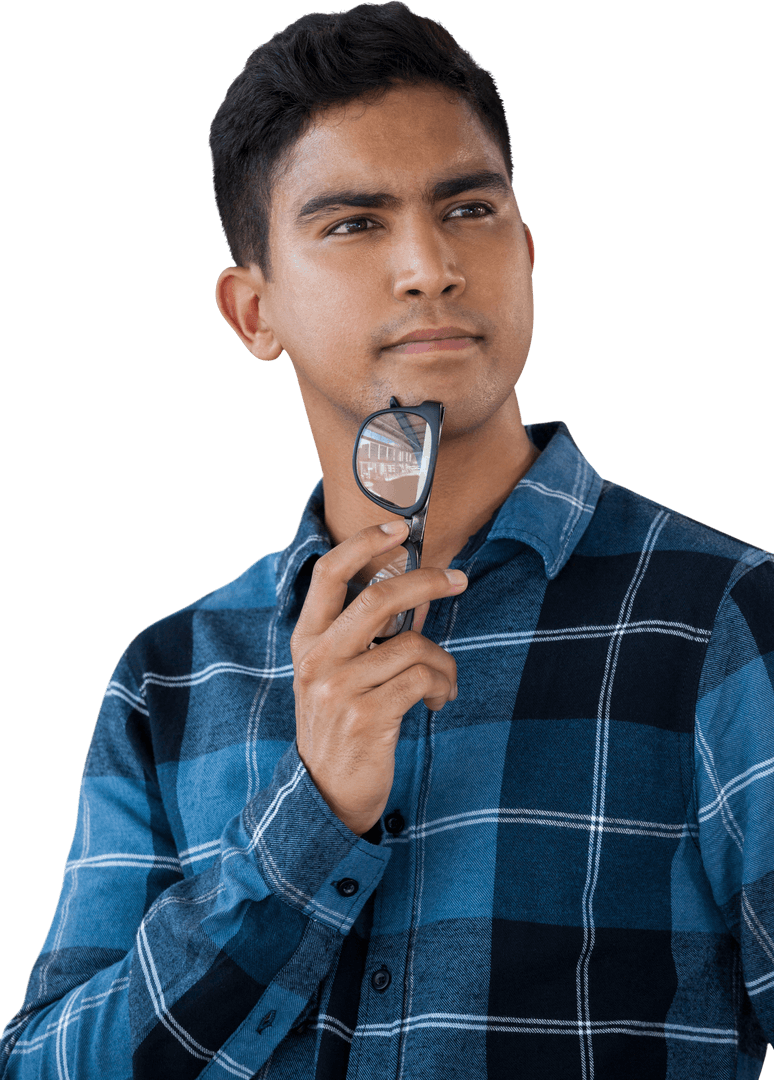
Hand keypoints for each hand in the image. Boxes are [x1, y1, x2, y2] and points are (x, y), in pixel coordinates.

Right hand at [290, 521, 467, 835]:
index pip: (327, 575)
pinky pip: (423, 679)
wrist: (323, 795)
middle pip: (377, 597)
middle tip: (458, 580)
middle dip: (426, 582)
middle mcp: (317, 660)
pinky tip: (438, 701)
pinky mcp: (367, 717)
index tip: (398, 527)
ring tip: (443, 682)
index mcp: (306, 642)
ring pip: (413, 645)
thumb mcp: (328, 677)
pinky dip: (442, 685)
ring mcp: (340, 688)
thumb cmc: (338, 727)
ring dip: (443, 661)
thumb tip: (406, 594)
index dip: (363, 543)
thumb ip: (352, 638)